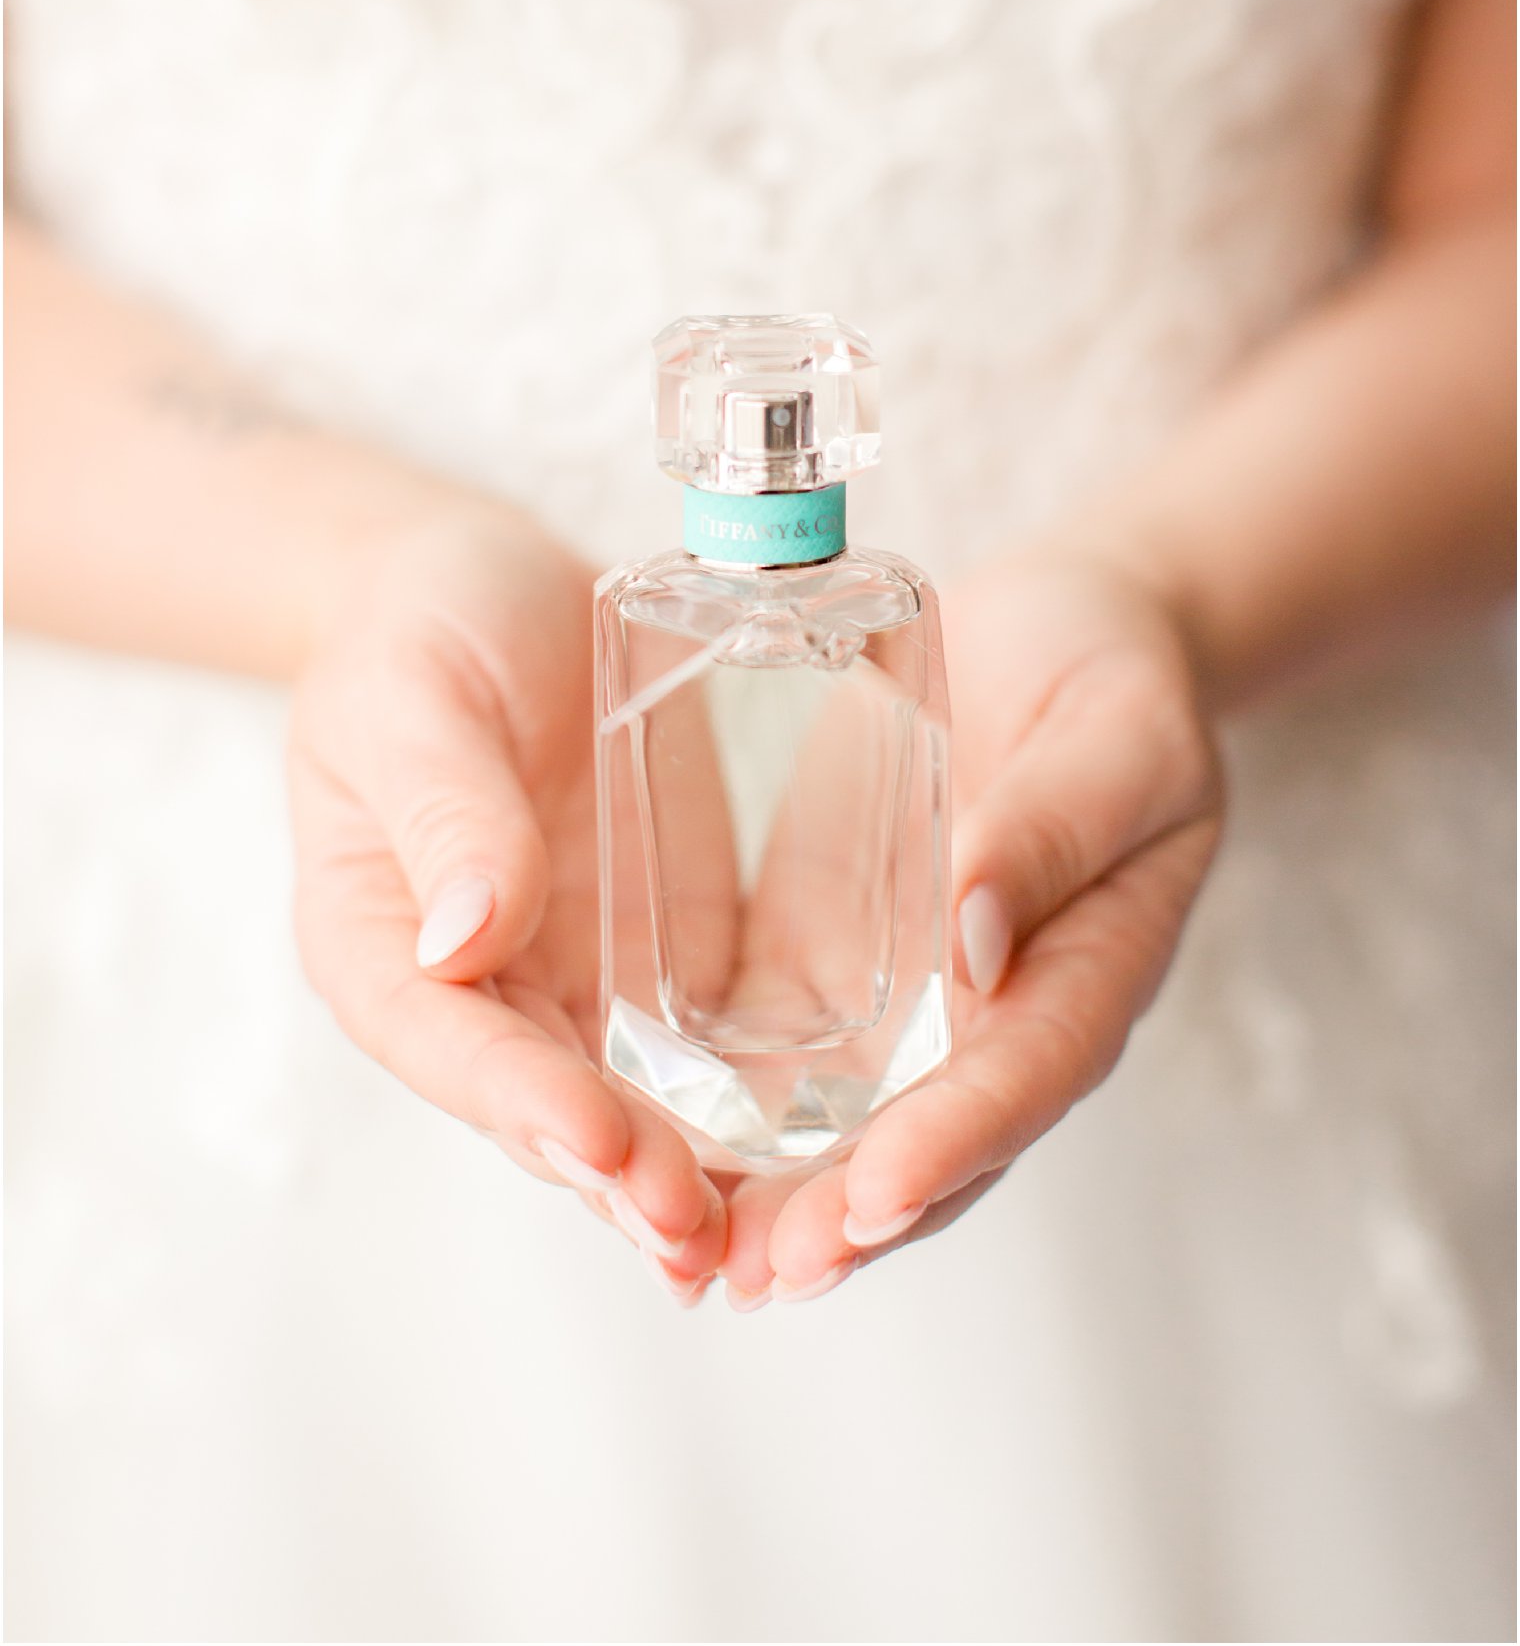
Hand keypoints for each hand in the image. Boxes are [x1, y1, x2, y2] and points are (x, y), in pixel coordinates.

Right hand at [288, 501, 726, 1295]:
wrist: (490, 590)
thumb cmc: (421, 629)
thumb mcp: (415, 696)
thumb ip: (445, 808)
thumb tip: (464, 940)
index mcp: (383, 942)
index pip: (451, 1042)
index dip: (522, 1101)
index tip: (597, 1142)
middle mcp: (483, 988)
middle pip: (546, 1105)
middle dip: (622, 1175)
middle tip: (699, 1233)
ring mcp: (578, 980)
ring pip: (632, 1103)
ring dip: (691, 1174)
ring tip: (761, 1243)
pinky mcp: (665, 951)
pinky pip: (709, 1042)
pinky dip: (756, 1106)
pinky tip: (824, 1154)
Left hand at [719, 544, 1223, 1302]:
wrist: (1065, 632)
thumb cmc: (1113, 681)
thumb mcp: (1116, 738)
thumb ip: (1053, 829)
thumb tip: (975, 944)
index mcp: (1089, 968)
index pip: (1025, 1074)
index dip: (954, 1144)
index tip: (875, 1199)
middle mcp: (998, 1013)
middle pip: (929, 1140)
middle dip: (846, 1219)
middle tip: (758, 1273)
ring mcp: (913, 999)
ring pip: (848, 1125)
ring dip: (780, 1198)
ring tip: (699, 1261)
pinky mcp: (837, 957)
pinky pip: (784, 1051)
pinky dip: (730, 1114)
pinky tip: (653, 1154)